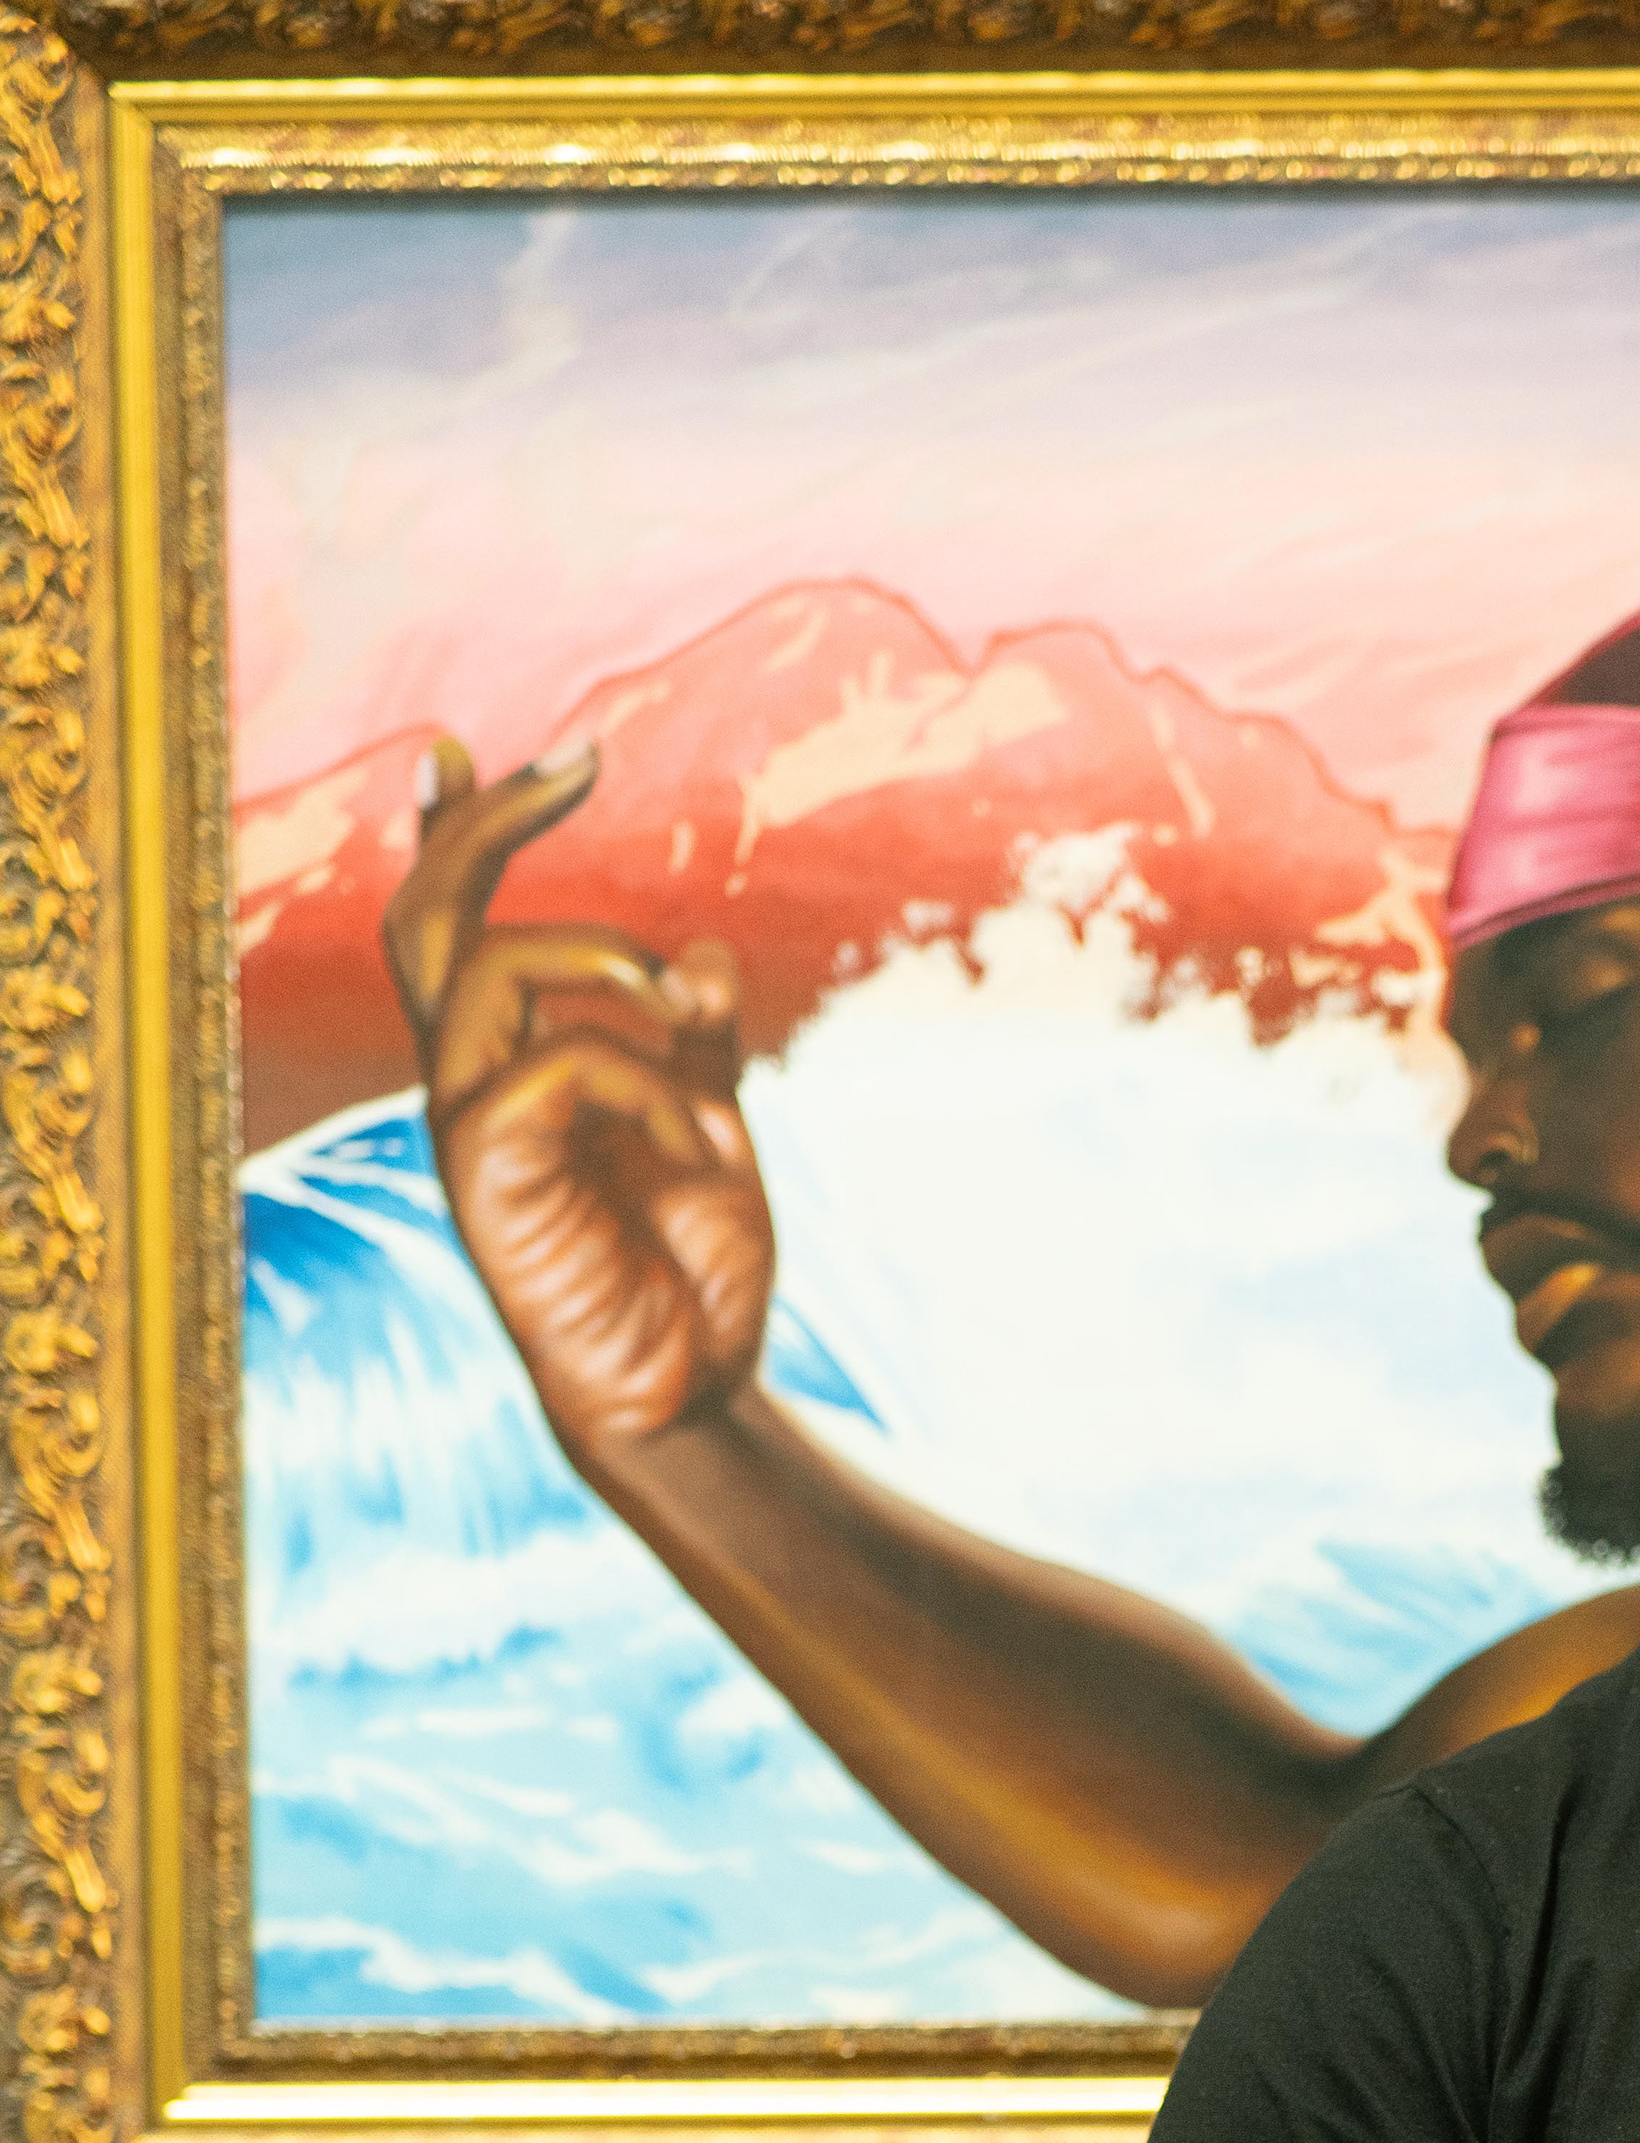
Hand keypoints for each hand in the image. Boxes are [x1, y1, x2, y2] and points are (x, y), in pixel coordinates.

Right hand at [384, 738, 777, 1479]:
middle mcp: (466, 1084)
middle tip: (580, 758)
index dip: (447, 834)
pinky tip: (700, 1138)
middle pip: (427, 919)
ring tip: (690, 1011)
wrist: (693, 1393)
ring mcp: (468, 1130)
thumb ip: (696, 1044)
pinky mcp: (489, 1179)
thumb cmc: (688, 1268)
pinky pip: (554, 1068)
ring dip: (604, 957)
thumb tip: (708, 957)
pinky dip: (643, 1080)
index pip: (448, 928)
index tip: (458, 749)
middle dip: (486, 826)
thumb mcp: (707, 1124)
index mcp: (508, 1065)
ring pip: (484, 970)